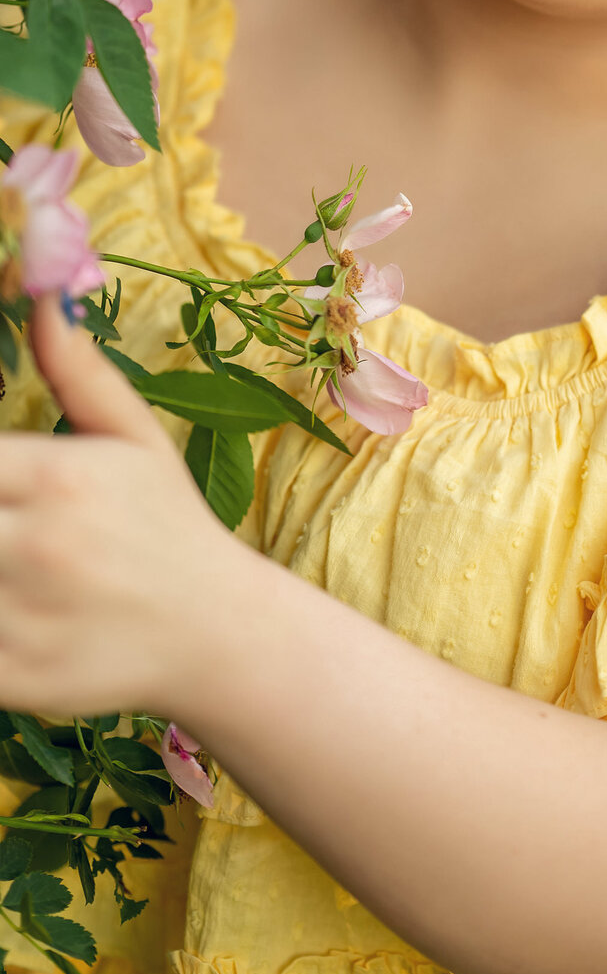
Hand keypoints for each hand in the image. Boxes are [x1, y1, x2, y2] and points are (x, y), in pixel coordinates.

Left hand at [0, 294, 251, 719]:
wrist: (217, 632)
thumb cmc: (165, 522)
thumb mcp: (132, 436)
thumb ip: (74, 366)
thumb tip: (45, 293)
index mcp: (57, 477)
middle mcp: (35, 546)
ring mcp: (19, 621)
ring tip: (5, 551)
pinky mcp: (11, 680)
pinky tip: (7, 596)